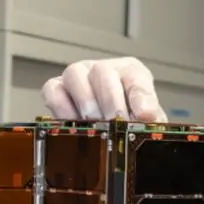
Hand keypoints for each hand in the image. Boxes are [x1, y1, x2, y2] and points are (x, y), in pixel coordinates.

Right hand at [41, 57, 165, 121]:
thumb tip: (146, 115)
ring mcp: (77, 77)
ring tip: (96, 123)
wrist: (112, 134)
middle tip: (116, 122)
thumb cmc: (130, 125)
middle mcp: (103, 70)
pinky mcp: (56, 90)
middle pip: (103, 71)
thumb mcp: (147, 124)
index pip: (136, 76)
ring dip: (86, 101)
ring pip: (75, 74)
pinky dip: (62, 107)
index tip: (144, 114)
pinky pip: (53, 90)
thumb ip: (150, 119)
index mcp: (131, 73)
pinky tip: (75, 124)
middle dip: (111, 100)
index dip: (140, 96)